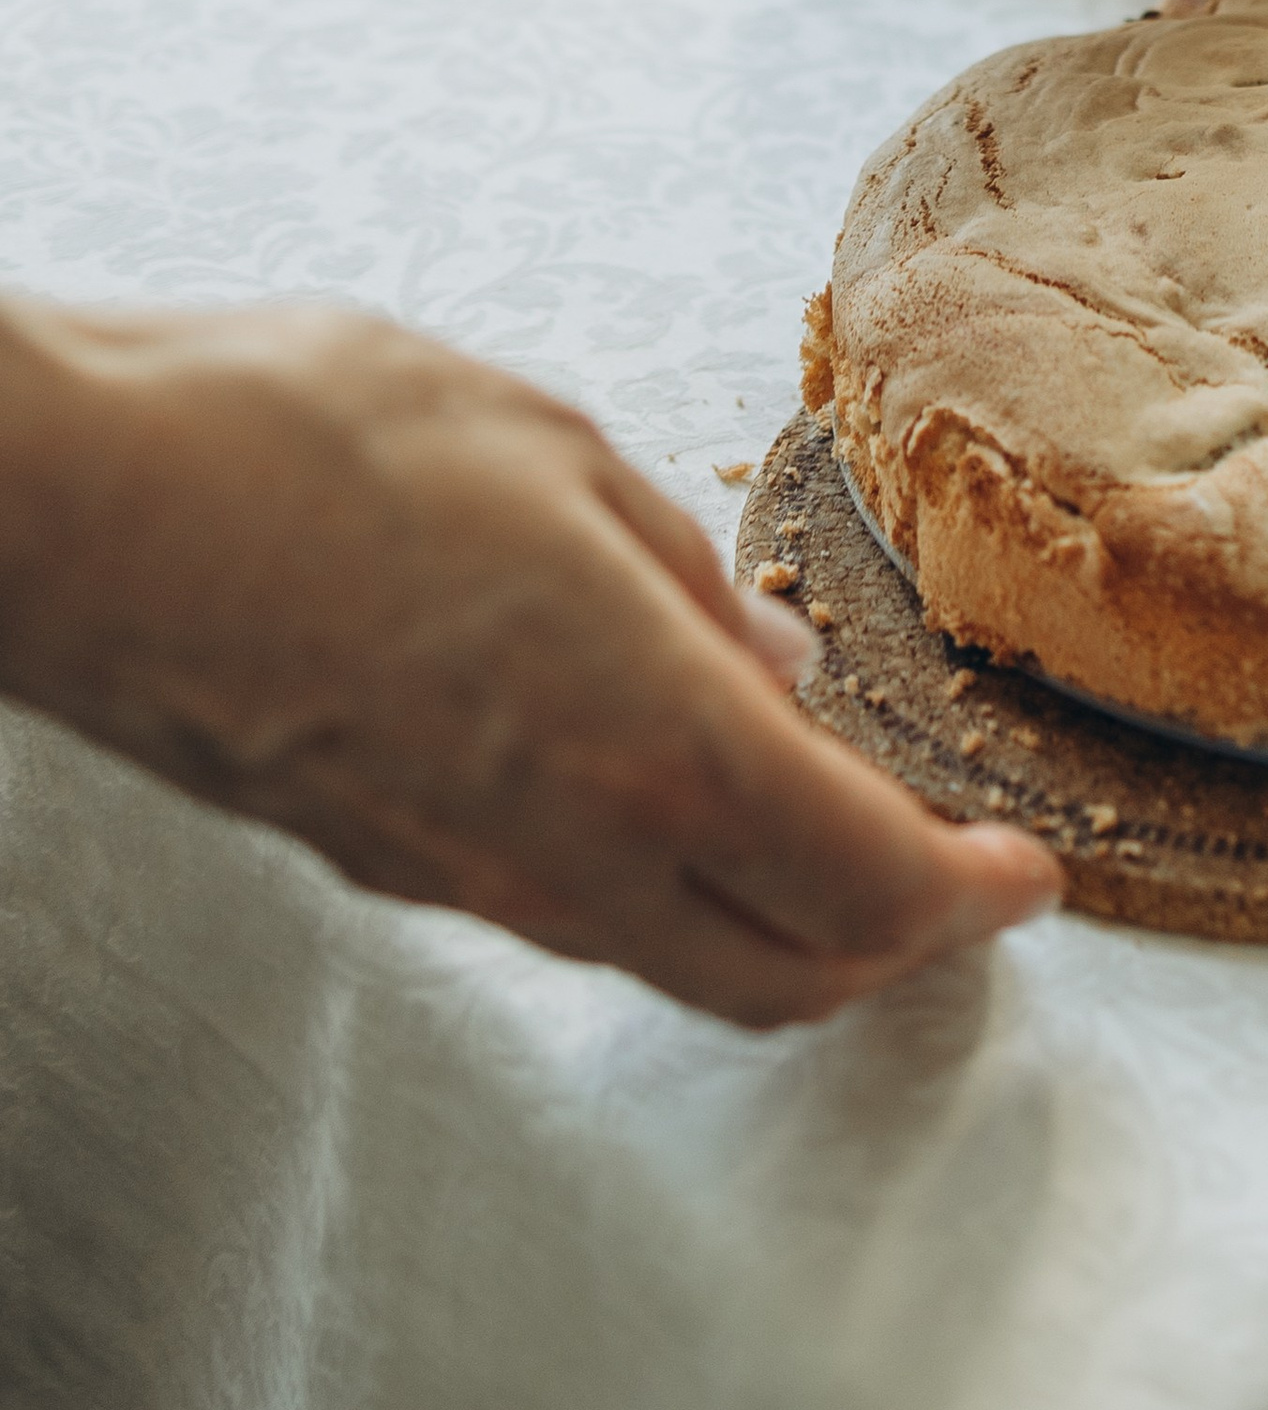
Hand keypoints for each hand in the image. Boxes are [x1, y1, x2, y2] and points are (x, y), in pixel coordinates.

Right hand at [0, 300, 1059, 1026]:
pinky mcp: (378, 861)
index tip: (1029, 874)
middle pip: (784, 970)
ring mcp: (460, 874)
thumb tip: (768, 661)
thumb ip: (687, 575)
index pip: (869, 883)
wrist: (73, 510)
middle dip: (896, 948)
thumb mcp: (551, 449)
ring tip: (830, 837)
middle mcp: (564, 844)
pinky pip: (565, 915)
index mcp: (646, 734)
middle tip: (953, 888)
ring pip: (670, 956)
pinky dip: (660, 886)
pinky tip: (662, 791)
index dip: (973, 898)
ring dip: (778, 922)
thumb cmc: (296, 439)